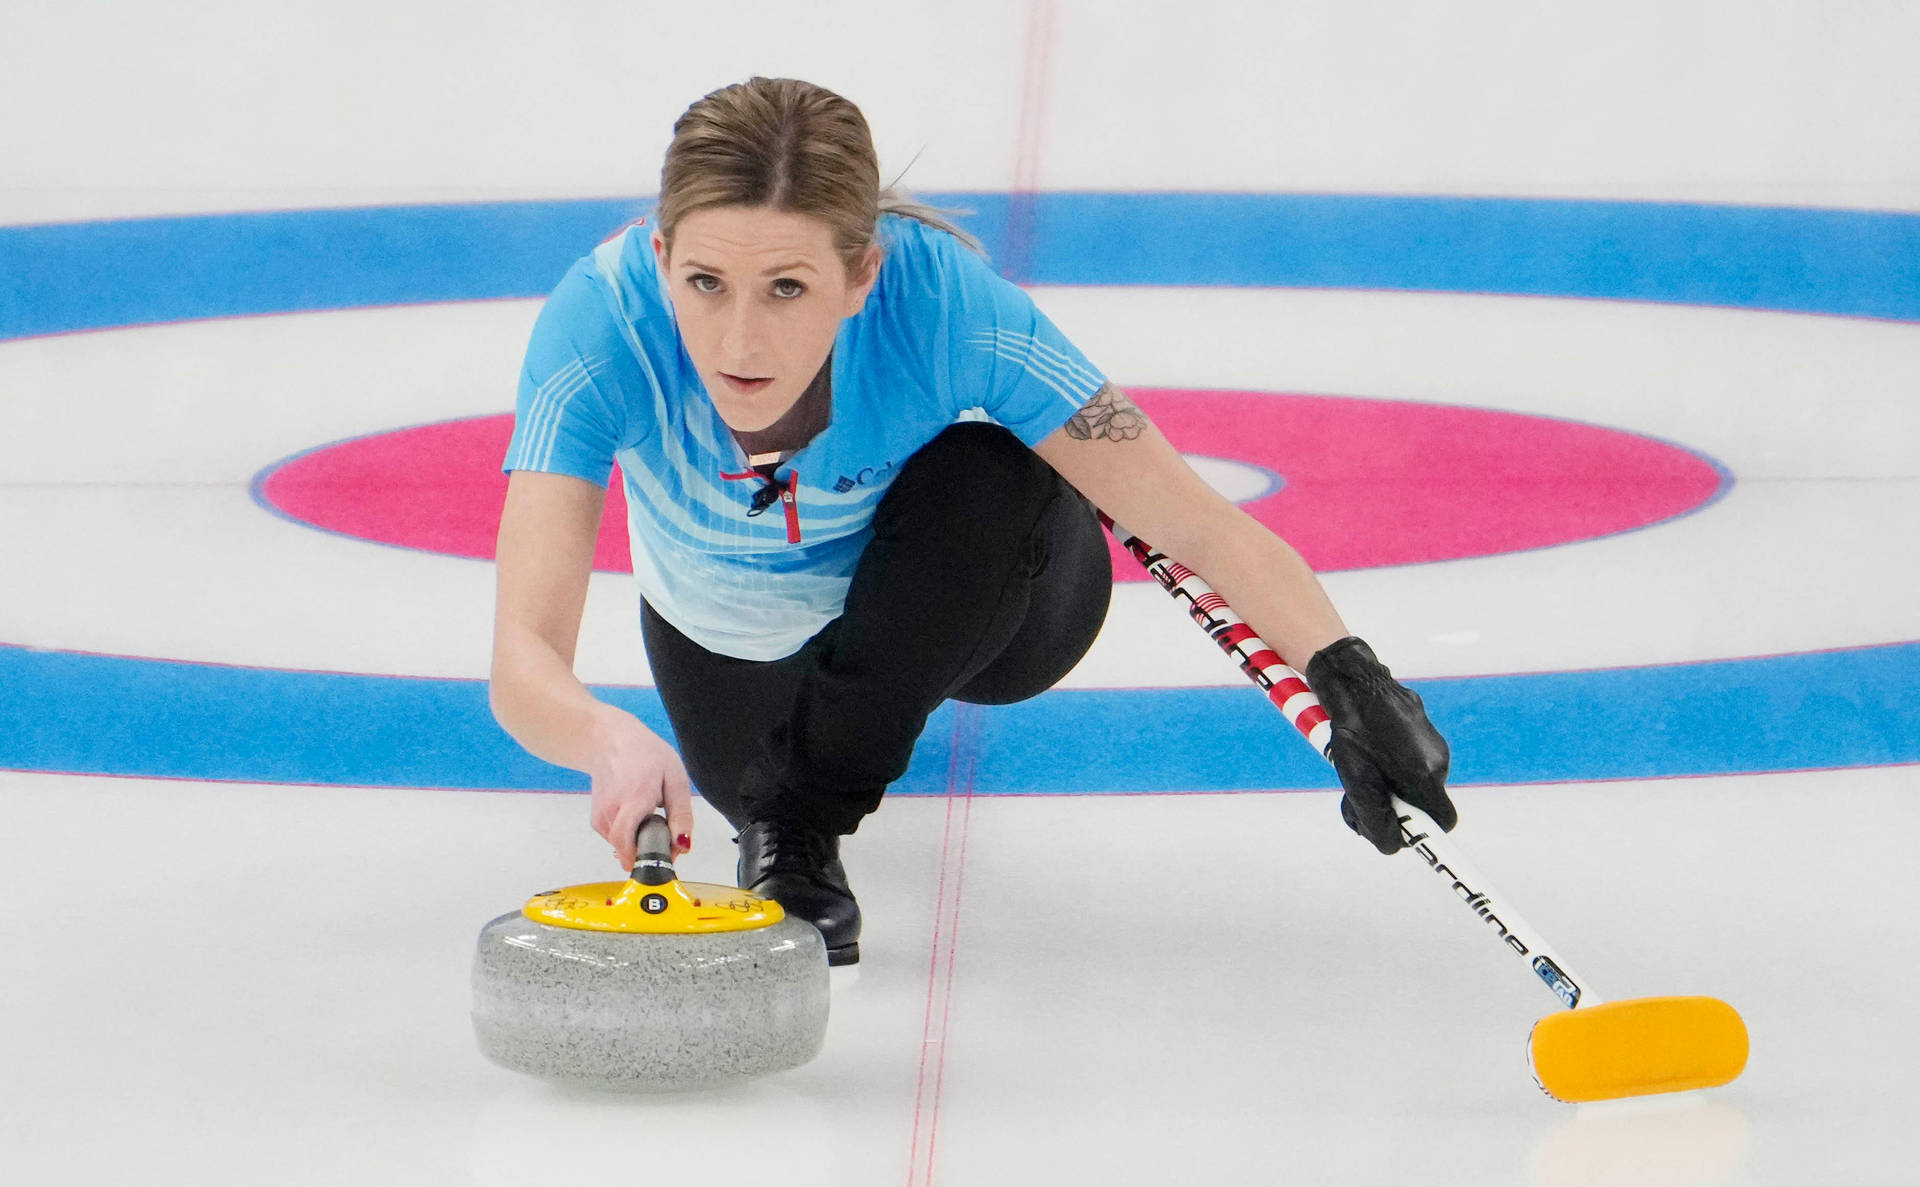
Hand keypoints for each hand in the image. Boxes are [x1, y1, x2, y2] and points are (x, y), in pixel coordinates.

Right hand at [585, 705, 695, 869]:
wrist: (610, 743)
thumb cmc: (644, 756)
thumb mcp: (675, 779)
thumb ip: (681, 815)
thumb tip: (683, 845)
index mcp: (633, 800)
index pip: (627, 844)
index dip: (649, 857)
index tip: (667, 854)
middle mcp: (611, 813)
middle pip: (629, 851)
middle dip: (651, 850)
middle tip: (664, 830)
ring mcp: (600, 819)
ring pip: (625, 848)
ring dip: (642, 841)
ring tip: (650, 815)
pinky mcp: (597, 823)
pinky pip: (619, 841)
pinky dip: (631, 835)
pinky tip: (637, 814)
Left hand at [1304, 637, 1454, 853]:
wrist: (1356, 682)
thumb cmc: (1354, 730)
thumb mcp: (1356, 781)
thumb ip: (1374, 817)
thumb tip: (1391, 846)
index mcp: (1426, 773)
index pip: (1443, 821)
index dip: (1423, 831)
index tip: (1398, 832)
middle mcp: (1439, 762)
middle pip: (1423, 806)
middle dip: (1392, 810)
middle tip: (1357, 801)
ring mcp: (1435, 747)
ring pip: (1415, 787)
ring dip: (1387, 790)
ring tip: (1358, 773)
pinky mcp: (1425, 737)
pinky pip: (1413, 767)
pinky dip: (1391, 772)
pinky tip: (1368, 756)